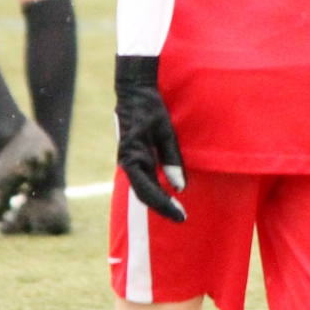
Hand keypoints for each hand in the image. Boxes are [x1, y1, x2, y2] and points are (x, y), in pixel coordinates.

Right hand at [115, 56, 185, 221]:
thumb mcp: (165, 131)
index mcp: (133, 158)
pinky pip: (143, 179)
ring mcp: (129, 161)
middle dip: (162, 208)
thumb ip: (171, 159)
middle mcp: (128, 163)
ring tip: (176, 211)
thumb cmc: (150, 109)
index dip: (164, 206)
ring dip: (158, 202)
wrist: (133, 92)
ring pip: (142, 189)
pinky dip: (154, 190)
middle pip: (144, 195)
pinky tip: (166, 194)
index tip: (181, 216)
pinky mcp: (134, 158)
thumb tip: (180, 187)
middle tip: (182, 218)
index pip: (147, 191)